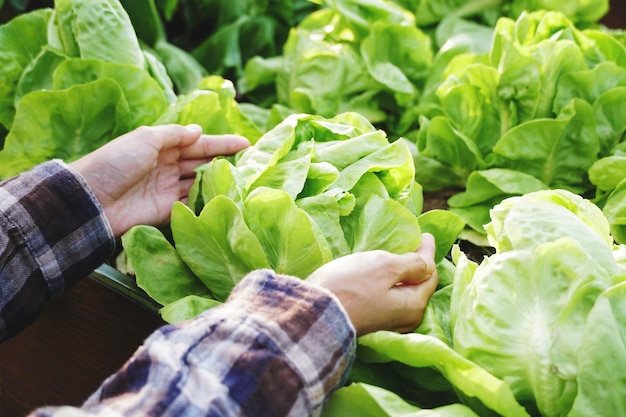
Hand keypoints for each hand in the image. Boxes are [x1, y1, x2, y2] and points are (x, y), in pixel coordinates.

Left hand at [70, 124, 249, 236]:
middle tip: (251, 162)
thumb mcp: (145, 139)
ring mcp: (168, 188)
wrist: (93, 199)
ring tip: (243, 178)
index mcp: (161, 145)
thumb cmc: (116, 163)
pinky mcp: (168, 209)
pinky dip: (207, 199)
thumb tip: (199, 132)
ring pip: (200, 181)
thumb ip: (174, 135)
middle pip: (202, 161)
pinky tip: (225, 196)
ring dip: (219, 179)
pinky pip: (192, 202)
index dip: (222, 143)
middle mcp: (168, 166)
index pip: (198, 142)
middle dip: (225, 160)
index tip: (246, 143)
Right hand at [306, 233, 437, 334]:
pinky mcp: (370, 323)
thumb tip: (428, 263)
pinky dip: (387, 285)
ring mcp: (387, 324)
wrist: (313, 313)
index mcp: (414, 306)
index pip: (430, 275)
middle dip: (417, 266)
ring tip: (396, 257)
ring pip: (401, 293)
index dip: (428, 252)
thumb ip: (411, 264)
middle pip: (417, 286)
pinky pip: (387, 299)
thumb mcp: (384, 267)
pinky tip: (378, 276)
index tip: (425, 235)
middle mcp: (405, 320)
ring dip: (400, 276)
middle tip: (412, 244)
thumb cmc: (350, 286)